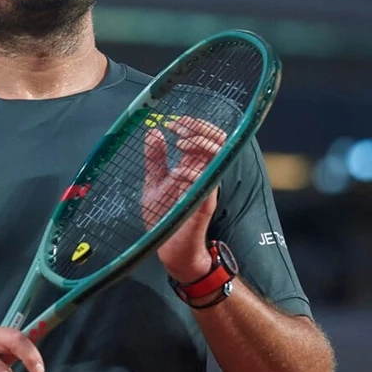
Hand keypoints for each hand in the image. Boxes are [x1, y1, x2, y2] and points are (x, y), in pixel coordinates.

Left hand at [143, 117, 225, 281]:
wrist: (170, 249)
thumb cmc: (165, 218)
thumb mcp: (154, 182)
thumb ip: (155, 158)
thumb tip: (154, 131)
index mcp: (193, 166)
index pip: (203, 135)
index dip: (191, 123)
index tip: (173, 123)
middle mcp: (204, 174)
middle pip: (217, 138)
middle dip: (198, 127)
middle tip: (178, 129)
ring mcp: (207, 187)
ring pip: (218, 154)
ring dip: (198, 143)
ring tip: (179, 144)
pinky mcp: (206, 203)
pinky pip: (207, 181)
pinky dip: (192, 172)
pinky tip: (177, 173)